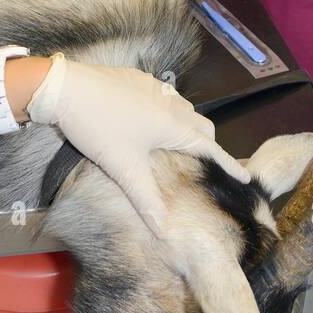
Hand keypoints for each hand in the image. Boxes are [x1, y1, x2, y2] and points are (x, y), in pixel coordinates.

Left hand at [27, 54, 249, 238]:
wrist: (67, 88)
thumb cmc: (99, 129)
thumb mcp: (123, 168)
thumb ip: (146, 200)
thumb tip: (164, 233)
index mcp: (172, 125)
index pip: (209, 147)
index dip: (228, 163)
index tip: (246, 177)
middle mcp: (170, 103)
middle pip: (200, 125)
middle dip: (208, 143)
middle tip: (205, 164)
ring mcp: (153, 87)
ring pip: (182, 108)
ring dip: (187, 125)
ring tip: (177, 145)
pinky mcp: (136, 78)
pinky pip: (163, 96)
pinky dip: (167, 111)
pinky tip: (148, 121)